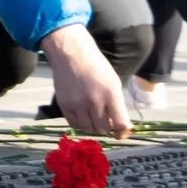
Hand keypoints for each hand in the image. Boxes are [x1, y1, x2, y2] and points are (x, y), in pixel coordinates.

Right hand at [41, 24, 131, 138]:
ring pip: (88, 129)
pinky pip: (74, 124)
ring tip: (93, 119)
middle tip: (105, 122)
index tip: (121, 132)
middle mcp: (94, 101)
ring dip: (93, 127)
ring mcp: (78, 104)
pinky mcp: (64, 105)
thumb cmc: (96, 67)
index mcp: (111, 94)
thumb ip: (117, 104)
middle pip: (103, 129)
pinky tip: (82, 116)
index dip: (122, 132)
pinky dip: (80, 124)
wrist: (71, 55)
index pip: (120, 123)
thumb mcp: (113, 82)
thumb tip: (120, 125)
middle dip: (106, 128)